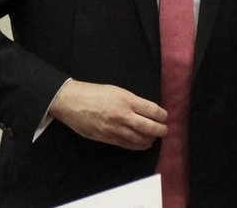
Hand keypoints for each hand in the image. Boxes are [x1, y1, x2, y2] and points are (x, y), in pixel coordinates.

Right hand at [48, 80, 166, 149]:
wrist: (71, 102)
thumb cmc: (93, 93)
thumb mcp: (116, 90)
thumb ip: (131, 101)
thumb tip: (147, 111)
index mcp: (127, 100)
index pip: (152, 110)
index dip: (162, 115)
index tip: (164, 117)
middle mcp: (123, 115)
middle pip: (150, 127)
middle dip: (161, 130)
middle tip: (164, 130)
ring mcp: (116, 129)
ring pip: (141, 139)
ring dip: (151, 139)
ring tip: (154, 137)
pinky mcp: (108, 138)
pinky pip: (128, 145)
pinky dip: (139, 146)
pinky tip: (143, 144)